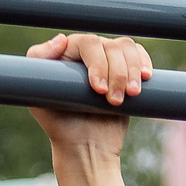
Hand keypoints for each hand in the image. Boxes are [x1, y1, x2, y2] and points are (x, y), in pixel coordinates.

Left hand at [26, 33, 152, 155]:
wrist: (85, 147)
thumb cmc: (59, 124)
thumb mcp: (39, 97)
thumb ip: (39, 63)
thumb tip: (61, 39)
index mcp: (68, 52)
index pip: (88, 43)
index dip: (97, 63)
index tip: (98, 90)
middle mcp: (89, 52)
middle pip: (111, 47)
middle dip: (116, 73)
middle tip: (114, 102)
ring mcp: (109, 60)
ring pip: (127, 49)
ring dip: (132, 71)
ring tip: (131, 94)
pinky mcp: (126, 72)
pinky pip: (139, 56)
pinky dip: (144, 64)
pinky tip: (146, 78)